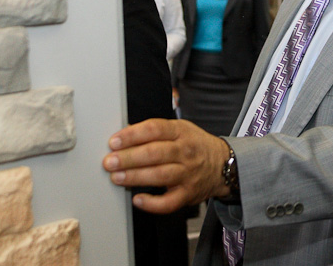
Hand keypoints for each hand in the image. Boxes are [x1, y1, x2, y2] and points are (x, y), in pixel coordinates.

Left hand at [103, 118, 230, 212]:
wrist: (223, 164)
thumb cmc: (196, 145)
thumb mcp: (180, 129)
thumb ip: (155, 131)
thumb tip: (125, 133)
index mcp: (181, 132)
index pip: (154, 129)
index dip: (132, 135)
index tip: (114, 141)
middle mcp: (185, 152)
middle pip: (154, 153)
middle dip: (128, 158)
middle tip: (109, 162)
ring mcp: (188, 174)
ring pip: (159, 176)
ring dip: (134, 177)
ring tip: (116, 177)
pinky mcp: (188, 194)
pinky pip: (169, 202)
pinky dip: (152, 203)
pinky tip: (137, 199)